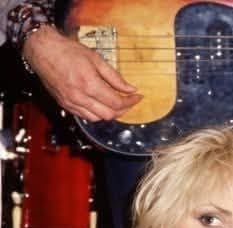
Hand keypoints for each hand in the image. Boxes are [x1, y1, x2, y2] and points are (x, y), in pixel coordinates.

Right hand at [23, 26, 141, 120]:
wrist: (43, 51)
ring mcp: (71, 103)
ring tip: (115, 103)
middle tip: (128, 101)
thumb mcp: (96, 59)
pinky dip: (96, 114)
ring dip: (109, 114)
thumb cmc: (67, 51)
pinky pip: (85, 117)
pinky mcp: (65, 105)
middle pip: (109, 115)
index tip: (137, 97)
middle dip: (122, 110)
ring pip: (98, 119)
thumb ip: (114, 77)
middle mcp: (80, 97)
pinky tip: (100, 105)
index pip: (116, 103)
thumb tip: (130, 88)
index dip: (130, 102)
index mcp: (89, 84)